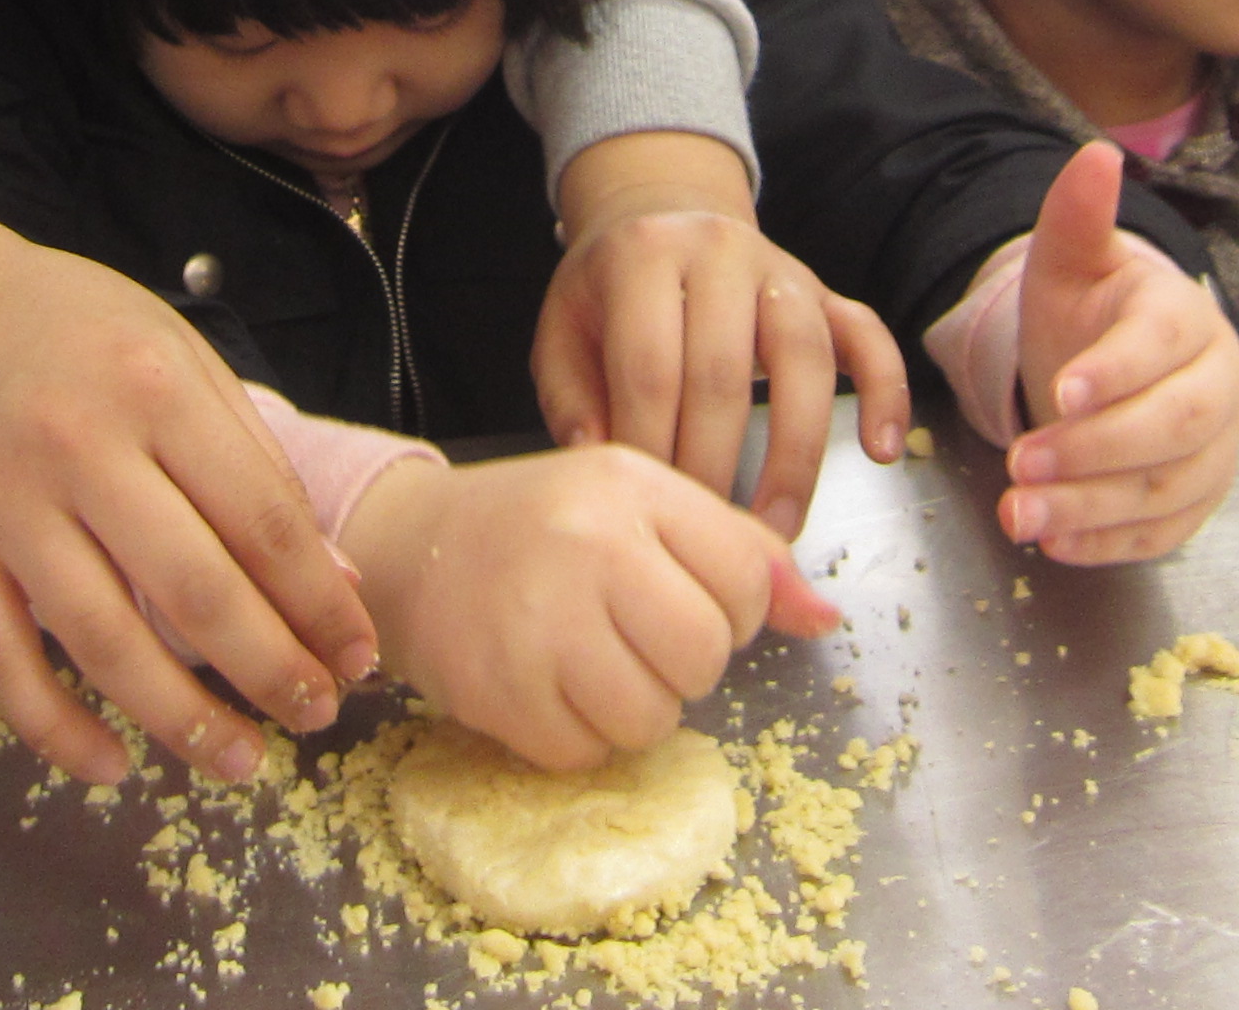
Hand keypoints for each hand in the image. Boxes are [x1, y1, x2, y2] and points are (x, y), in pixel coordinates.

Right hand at [0, 153, 376, 787]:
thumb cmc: (86, 337)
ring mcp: (4, 507)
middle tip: (315, 716)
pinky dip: (56, 727)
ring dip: (179, 718)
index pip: (259, 519)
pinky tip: (113, 767)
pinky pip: (1, 663)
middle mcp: (77, 448)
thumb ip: (258, 467)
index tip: (358, 658)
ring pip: (101, 640)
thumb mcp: (187, 364)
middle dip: (267, 669)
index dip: (317, 603)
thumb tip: (336, 585)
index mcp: (154, 390)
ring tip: (242, 760)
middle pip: (190, 591)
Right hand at [339, 442, 839, 769]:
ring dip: (634, 707)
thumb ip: (738, 552)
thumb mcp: (638, 504)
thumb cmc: (542, 526)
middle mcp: (588, 544)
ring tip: (593, 665)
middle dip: (685, 664)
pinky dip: (578, 737)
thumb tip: (824, 621)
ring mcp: (540, 620)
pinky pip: (586, 752)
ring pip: (653, 717)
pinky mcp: (500, 690)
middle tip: (639, 640)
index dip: (732, 606)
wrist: (414, 549)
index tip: (685, 598)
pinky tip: (550, 687)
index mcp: (631, 486)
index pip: (748, 574)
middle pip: (706, 653)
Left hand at [534, 130, 909, 537]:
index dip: (650, 445)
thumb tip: (601, 460)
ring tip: (776, 526)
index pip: (650, 365)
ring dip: (793, 454)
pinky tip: (881, 451)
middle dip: (714, 464)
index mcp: (644, 256)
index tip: (649, 510)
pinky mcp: (828, 292)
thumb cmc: (609, 292)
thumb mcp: (563, 328)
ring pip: (804, 358)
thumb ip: (571, 396)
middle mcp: (719, 252)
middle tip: (704, 534)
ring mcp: (782, 270)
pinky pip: (869, 338)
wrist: (662, 213)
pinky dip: (886, 393)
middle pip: (723, 370)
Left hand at [999, 142, 1238, 562]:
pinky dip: (1111, 543)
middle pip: (1176, 426)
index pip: (1164, 345)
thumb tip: (1094, 155)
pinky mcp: (1195, 502)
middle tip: (1023, 463)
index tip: (1061, 393)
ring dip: (1092, 507)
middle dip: (1099, 450)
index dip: (1118, 371)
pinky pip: (1164, 532)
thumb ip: (1077, 215)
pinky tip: (1055, 544)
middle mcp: (1215, 386)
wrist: (1113, 361)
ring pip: (1168, 487)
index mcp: (1185, 318)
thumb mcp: (1071, 261)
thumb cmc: (1093, 310)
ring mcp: (1213, 451)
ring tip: (1019, 515)